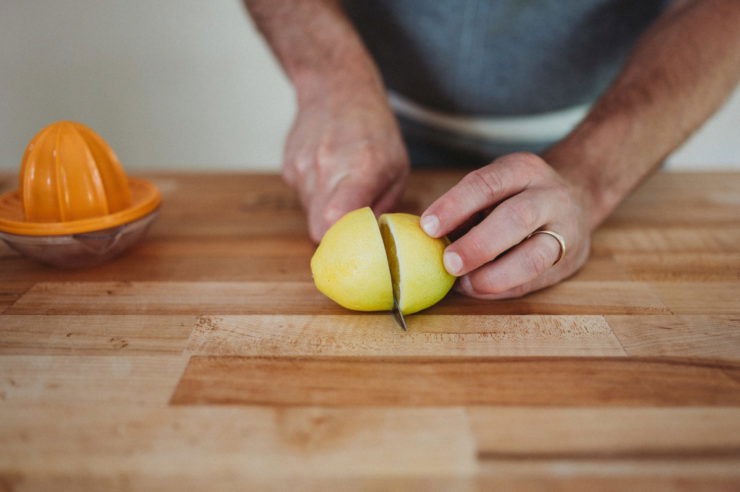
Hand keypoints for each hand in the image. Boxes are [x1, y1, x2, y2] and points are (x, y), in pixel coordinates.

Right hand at [283, 85, 408, 241]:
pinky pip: (303, 197)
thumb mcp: (397, 167)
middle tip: (352, 228)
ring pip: (311, 214)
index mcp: (360, 170)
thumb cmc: (374, 128)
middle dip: (335, 237)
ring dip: (327, 211)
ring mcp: (302, 168)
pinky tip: (327, 172)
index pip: (336, 221)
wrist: (335, 87)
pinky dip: (316, 194)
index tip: (356, 247)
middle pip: (318, 228)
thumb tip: (374, 238)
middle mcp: (326, 170)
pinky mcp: (288, 168)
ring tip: (342, 184)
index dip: (343, 242)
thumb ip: (384, 206)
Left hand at [420, 152, 591, 298]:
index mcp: (523, 169)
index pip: (487, 184)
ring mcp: (565, 230)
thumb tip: (426, 240)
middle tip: (448, 263)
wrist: (577, 197)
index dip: (455, 206)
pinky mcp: (569, 260)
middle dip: (478, 245)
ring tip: (465, 284)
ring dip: (495, 275)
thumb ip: (466, 210)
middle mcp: (550, 196)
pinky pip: (535, 280)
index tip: (428, 227)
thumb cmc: (516, 196)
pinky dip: (504, 288)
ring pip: (533, 256)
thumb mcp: (495, 187)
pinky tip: (480, 289)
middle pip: (516, 218)